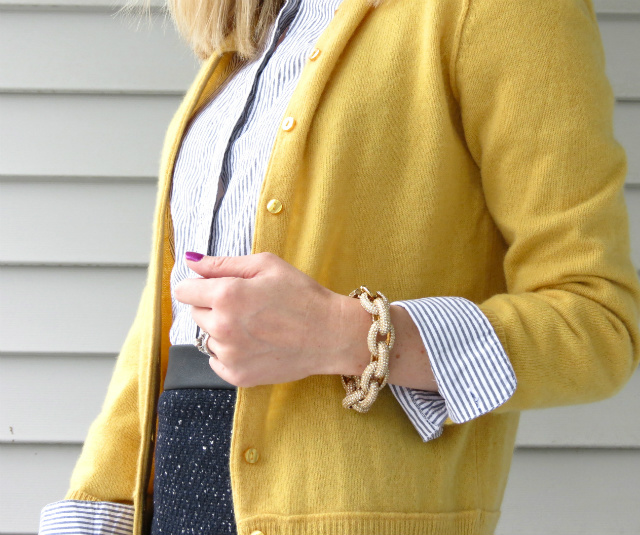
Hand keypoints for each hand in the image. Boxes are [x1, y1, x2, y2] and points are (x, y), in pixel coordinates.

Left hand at [174, 252, 352, 386]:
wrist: (331, 334)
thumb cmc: (302, 295)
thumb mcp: (266, 266)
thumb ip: (222, 264)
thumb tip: (190, 261)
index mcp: (226, 296)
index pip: (184, 291)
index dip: (200, 286)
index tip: (216, 287)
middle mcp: (222, 327)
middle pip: (195, 314)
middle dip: (213, 307)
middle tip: (247, 305)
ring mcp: (229, 355)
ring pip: (207, 338)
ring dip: (222, 331)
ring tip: (255, 326)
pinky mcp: (237, 376)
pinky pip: (216, 361)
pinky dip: (230, 353)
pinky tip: (255, 344)